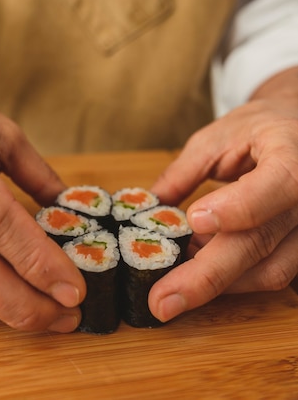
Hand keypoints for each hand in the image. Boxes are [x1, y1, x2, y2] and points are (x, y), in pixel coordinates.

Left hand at [148, 93, 297, 321]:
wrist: (295, 133)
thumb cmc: (258, 129)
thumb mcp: (217, 138)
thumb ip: (184, 172)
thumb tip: (147, 208)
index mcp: (292, 156)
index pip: (277, 184)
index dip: (237, 207)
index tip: (194, 220)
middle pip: (260, 242)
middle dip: (206, 276)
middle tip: (163, 300)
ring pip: (267, 270)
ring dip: (215, 280)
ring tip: (172, 279)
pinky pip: (269, 274)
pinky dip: (231, 279)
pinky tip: (198, 268)